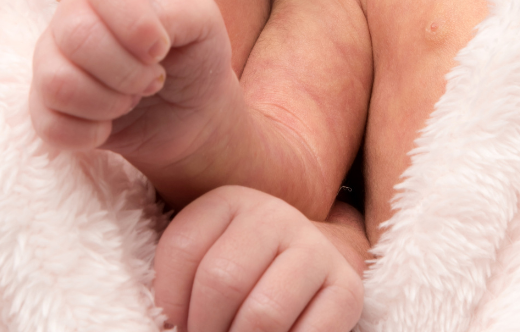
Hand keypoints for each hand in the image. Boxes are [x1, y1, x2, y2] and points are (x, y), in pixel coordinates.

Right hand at [29, 0, 234, 166]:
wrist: (190, 112)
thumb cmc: (195, 55)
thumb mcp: (205, 20)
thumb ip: (179, 9)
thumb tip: (142, 38)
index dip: (136, 23)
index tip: (161, 50)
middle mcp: (77, 8)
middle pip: (78, 35)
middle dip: (127, 72)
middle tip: (152, 81)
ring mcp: (54, 53)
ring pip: (56, 80)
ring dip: (107, 103)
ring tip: (130, 100)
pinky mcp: (44, 100)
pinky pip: (48, 123)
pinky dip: (88, 134)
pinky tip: (109, 125)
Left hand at [155, 187, 363, 331]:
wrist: (304, 272)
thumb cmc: (240, 275)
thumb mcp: (203, 257)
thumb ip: (182, 278)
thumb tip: (175, 327)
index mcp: (230, 200)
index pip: (183, 248)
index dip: (172, 303)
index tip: (180, 323)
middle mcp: (274, 214)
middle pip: (222, 280)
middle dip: (206, 329)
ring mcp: (314, 247)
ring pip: (264, 313)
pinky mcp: (346, 286)